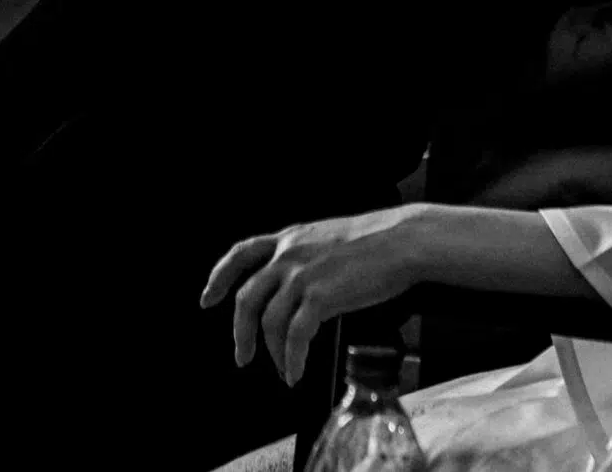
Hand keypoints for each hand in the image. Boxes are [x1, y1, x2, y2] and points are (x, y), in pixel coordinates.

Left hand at [198, 206, 425, 385]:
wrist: (403, 241)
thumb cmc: (377, 242)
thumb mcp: (329, 239)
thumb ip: (308, 258)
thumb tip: (301, 289)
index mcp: (290, 238)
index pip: (240, 253)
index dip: (220, 278)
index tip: (208, 299)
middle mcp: (288, 255)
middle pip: (247, 298)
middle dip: (240, 333)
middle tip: (243, 356)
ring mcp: (302, 275)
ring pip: (269, 322)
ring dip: (274, 354)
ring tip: (283, 371)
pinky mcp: (320, 297)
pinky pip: (296, 336)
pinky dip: (292, 360)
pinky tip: (296, 372)